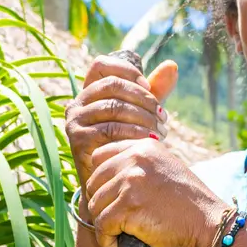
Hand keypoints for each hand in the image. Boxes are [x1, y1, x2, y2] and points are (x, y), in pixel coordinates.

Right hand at [66, 55, 177, 185]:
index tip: (148, 86)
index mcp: (89, 93)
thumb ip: (155, 91)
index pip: (101, 65)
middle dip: (143, 98)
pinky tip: (149, 141)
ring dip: (143, 117)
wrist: (113, 181)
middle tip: (163, 115)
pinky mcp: (78, 139)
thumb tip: (172, 65)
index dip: (127, 71)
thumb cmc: (128, 144)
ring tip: (160, 131)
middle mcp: (76, 104)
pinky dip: (134, 132)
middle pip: (111, 85)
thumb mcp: (142, 113)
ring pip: (113, 106)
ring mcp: (74, 121)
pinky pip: (111, 128)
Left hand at [83, 137, 225, 246]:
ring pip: (95, 206)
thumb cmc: (188, 206)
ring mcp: (131, 182)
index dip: (101, 183)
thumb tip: (104, 176)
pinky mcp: (129, 207)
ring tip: (121, 234)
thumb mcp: (164, 171)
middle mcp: (136, 158)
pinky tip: (120, 244)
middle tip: (118, 222)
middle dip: (102, 205)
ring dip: (105, 225)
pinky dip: (106, 240)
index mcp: (144, 147)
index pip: (100, 158)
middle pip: (94, 183)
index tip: (114, 200)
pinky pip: (101, 226)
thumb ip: (139, 166)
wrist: (210, 226)